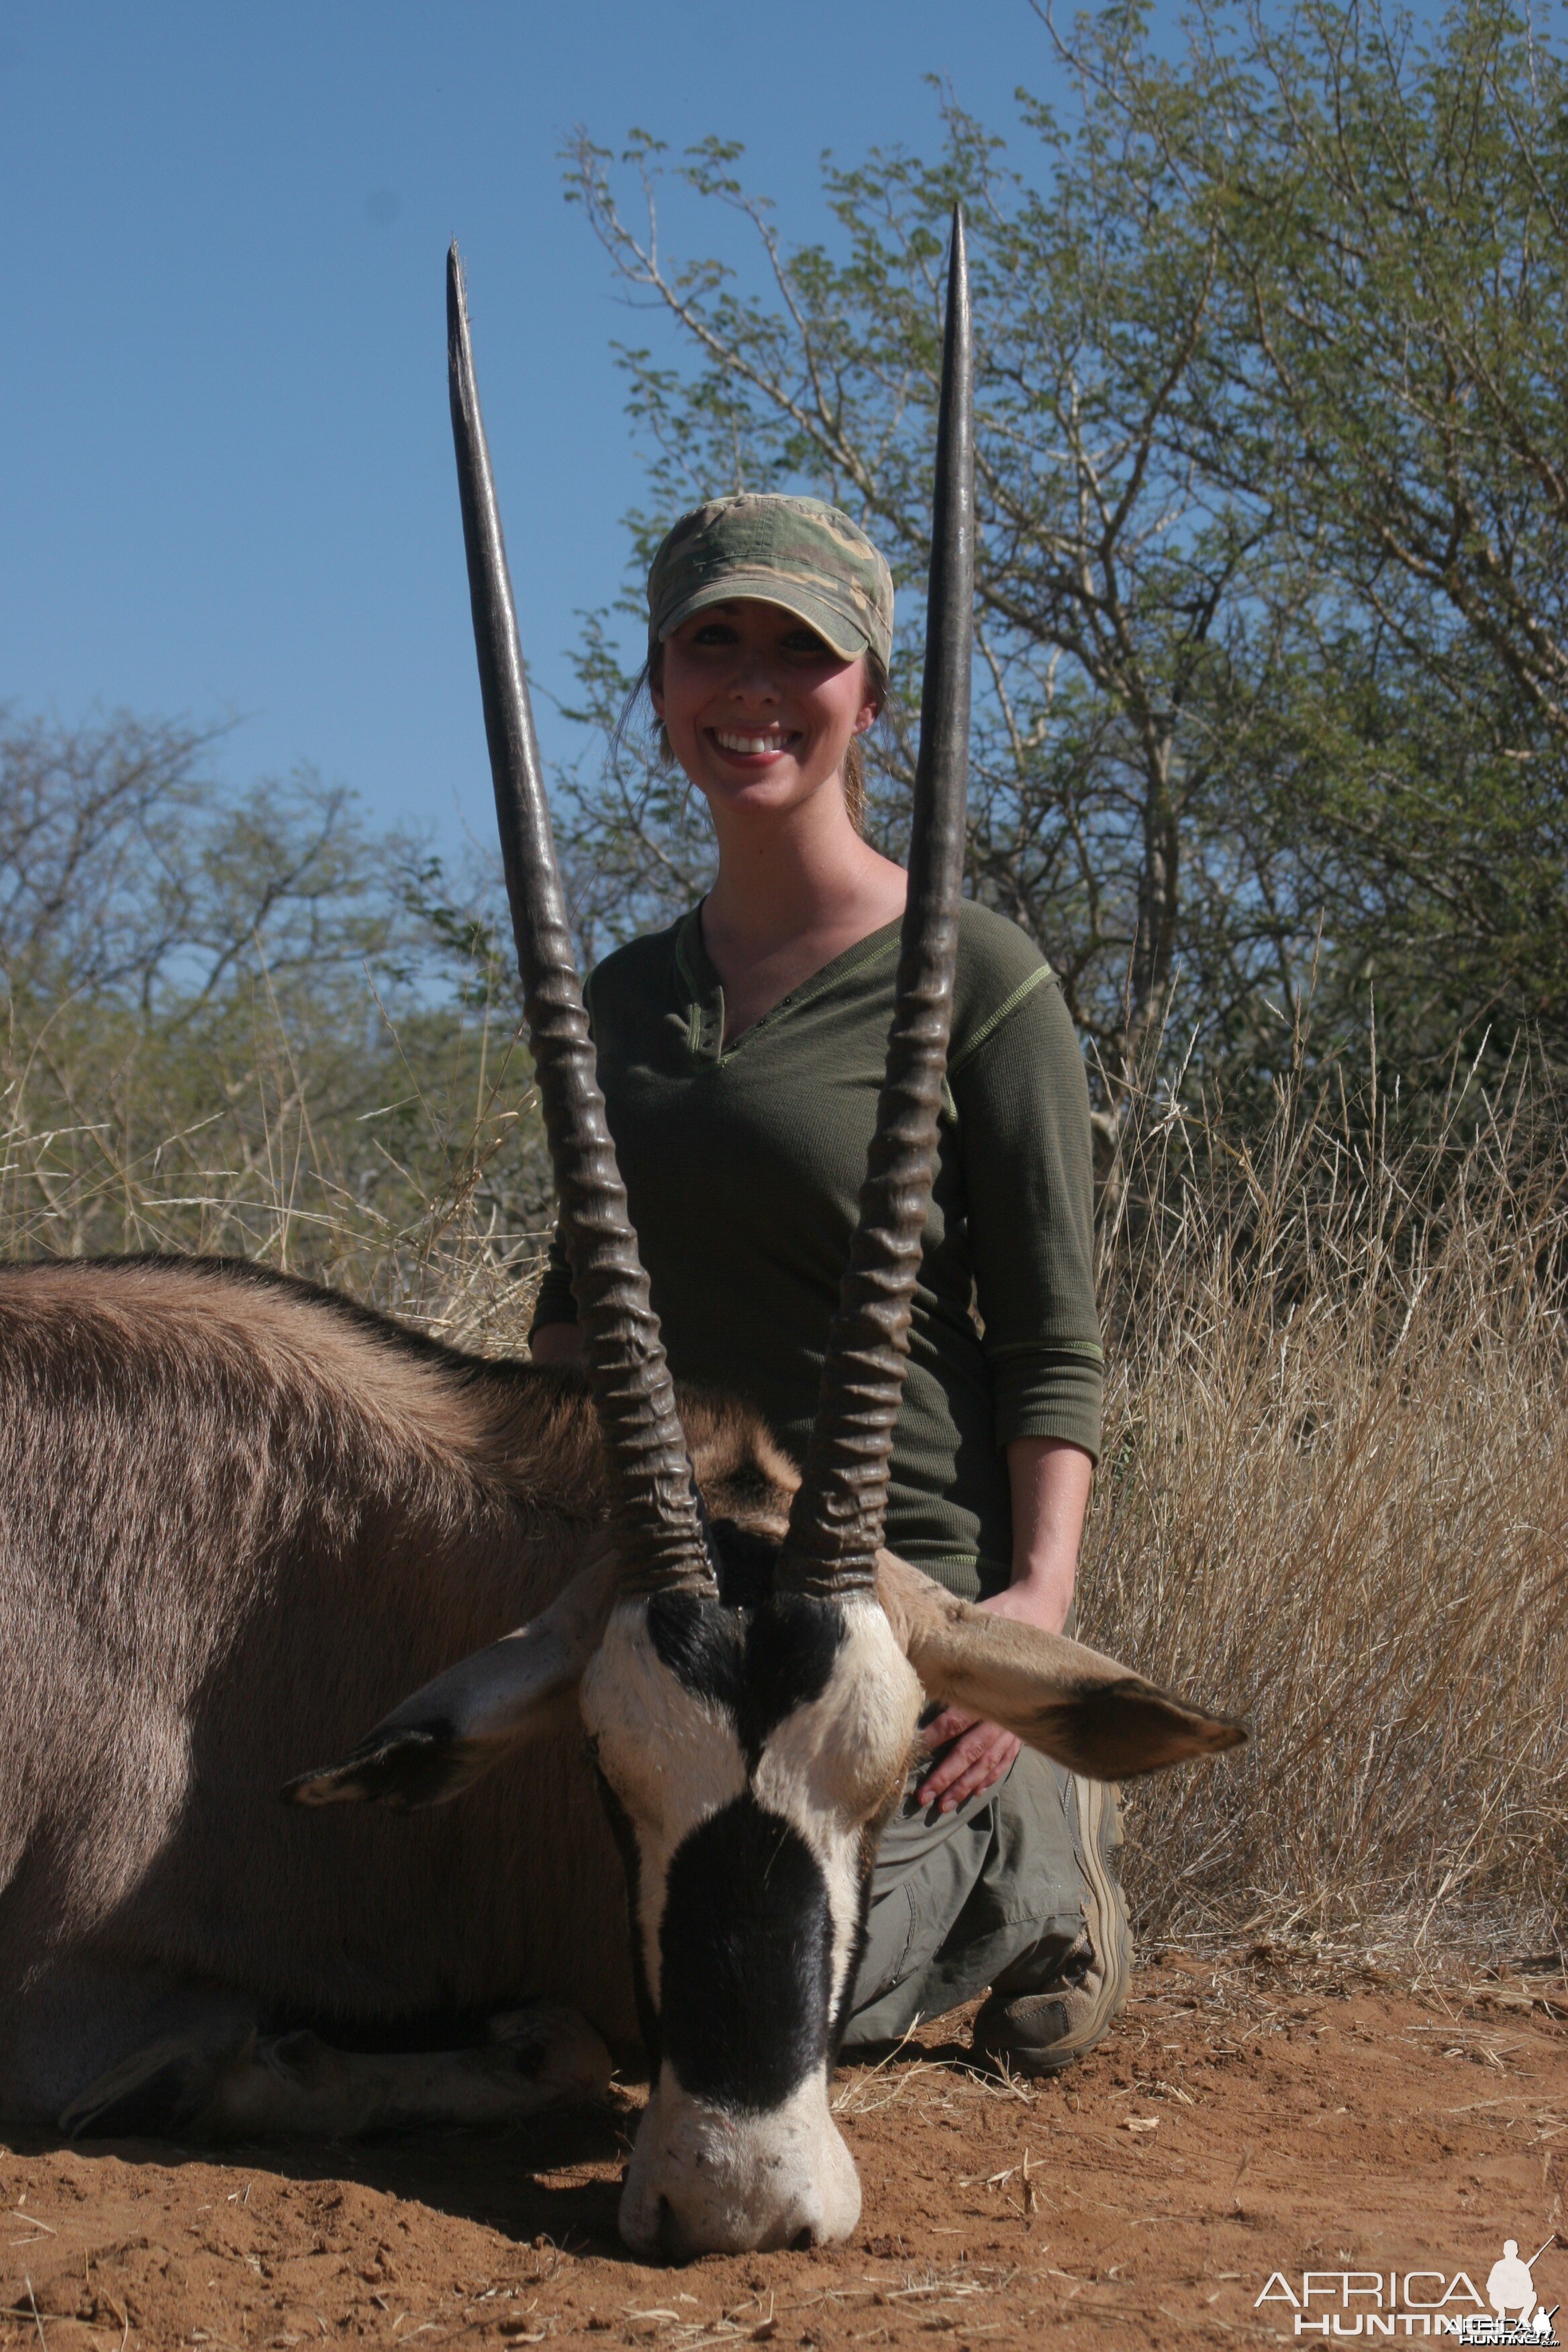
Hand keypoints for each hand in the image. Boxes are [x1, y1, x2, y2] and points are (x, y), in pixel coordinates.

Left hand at [913, 1578, 1060, 1812]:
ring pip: (986, 1761)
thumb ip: (947, 1638)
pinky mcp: (1021, 1724)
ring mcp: (1013, 1720)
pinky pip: (1005, 1758)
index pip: (955, 1719)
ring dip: (964, 1784)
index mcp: (984, 1685)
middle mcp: (1000, 1709)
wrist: (1039, 1612)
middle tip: (924, 1798)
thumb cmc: (1000, 1615)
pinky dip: (990, 1776)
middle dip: (946, 1775)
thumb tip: (911, 1643)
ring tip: (944, 1804)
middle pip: (969, 1749)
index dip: (935, 1738)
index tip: (914, 1754)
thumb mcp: (974, 1621)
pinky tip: (975, 1792)